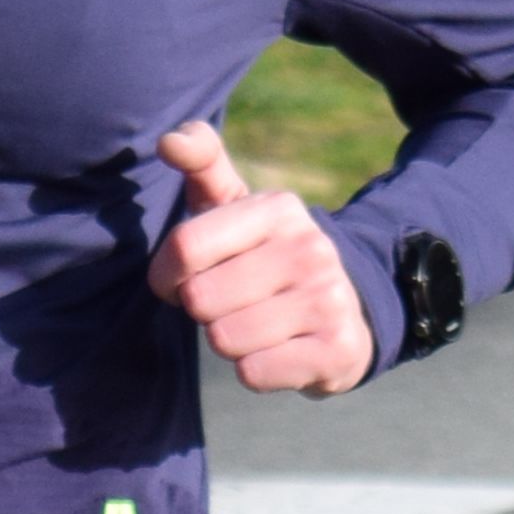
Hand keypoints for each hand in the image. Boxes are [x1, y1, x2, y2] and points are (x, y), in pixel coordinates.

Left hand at [145, 125, 373, 392]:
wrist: (346, 311)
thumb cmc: (264, 256)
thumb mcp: (236, 206)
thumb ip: (202, 162)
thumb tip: (169, 139)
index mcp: (278, 209)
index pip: (184, 247)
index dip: (167, 275)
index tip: (181, 279)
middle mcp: (310, 248)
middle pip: (200, 300)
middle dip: (203, 311)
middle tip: (230, 304)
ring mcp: (329, 300)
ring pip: (224, 340)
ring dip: (228, 342)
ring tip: (256, 325)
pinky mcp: (337, 351)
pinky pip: (253, 374)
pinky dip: (254, 371)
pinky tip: (277, 351)